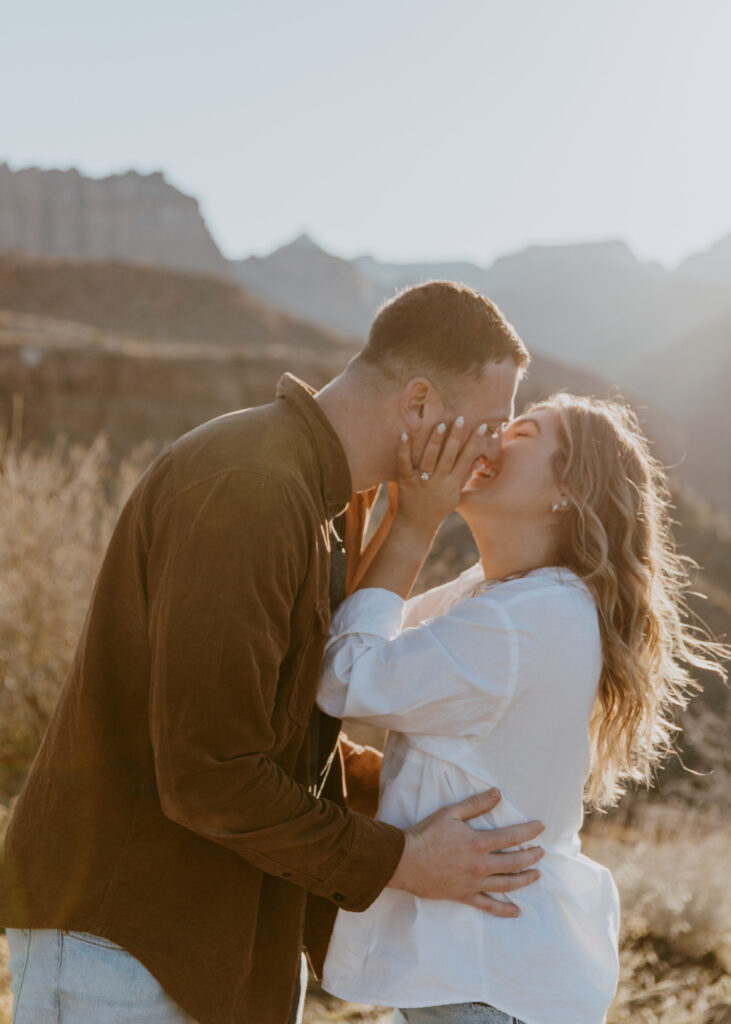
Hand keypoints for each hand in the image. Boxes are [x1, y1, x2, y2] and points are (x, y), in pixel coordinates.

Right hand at [387, 788, 543, 917]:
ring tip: (537, 875)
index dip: (529, 831)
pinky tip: (517, 911)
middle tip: (542, 852)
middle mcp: (480, 865)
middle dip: (531, 856)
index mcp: (477, 843)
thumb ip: (475, 804)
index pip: (511, 836)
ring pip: (506, 885)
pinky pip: (488, 906)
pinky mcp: (464, 896)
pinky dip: (504, 909)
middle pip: (513, 862)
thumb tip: (497, 793)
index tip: (541, 827)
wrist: (405, 861)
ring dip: (524, 879)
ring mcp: (473, 883)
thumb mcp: (450, 813)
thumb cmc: (426, 834)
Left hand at [397, 418, 489, 535]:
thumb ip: (464, 475)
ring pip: (429, 458)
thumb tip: (477, 459)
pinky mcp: (406, 481)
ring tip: (440, 424)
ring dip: (435, 441)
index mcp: (453, 483)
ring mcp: (421, 481)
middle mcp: (438, 481)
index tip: (481, 427)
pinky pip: (404, 464)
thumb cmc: (438, 507)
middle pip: (449, 456)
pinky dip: (404, 450)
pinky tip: (404, 435)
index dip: (474, 443)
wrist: (417, 525)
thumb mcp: (455, 494)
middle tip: (459, 418)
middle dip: (455, 437)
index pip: (466, 459)